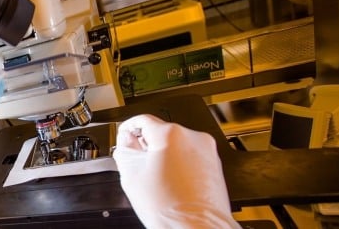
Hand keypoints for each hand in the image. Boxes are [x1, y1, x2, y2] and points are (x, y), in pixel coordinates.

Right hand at [113, 114, 239, 227]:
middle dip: (146, 146)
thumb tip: (126, 142)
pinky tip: (171, 184)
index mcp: (170, 134)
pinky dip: (179, 166)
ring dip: (163, 156)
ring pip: (176, 146)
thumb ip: (124, 150)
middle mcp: (193, 137)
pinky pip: (190, 157)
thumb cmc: (169, 207)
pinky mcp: (214, 165)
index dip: (127, 129)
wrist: (195, 228)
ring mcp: (207, 151)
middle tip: (136, 164)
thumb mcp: (131, 175)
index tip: (124, 136)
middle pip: (160, 133)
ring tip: (156, 179)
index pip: (141, 120)